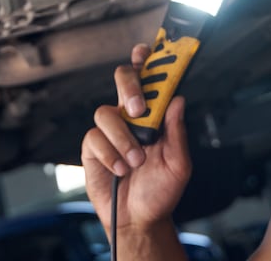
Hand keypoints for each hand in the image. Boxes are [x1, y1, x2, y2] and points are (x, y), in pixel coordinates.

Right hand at [81, 43, 191, 235]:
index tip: (146, 52)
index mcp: (152, 115)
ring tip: (135, 160)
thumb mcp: (178, 164)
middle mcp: (128, 116)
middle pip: (121, 79)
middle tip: (138, 108)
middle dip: (129, 87)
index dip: (145, 60)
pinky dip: (109, 154)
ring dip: (122, 137)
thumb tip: (178, 100)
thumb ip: (177, 132)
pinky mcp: (92, 148)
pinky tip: (120, 169)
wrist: (139, 219)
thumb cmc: (160, 190)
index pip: (147, 78)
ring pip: (105, 112)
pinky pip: (94, 138)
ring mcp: (109, 131)